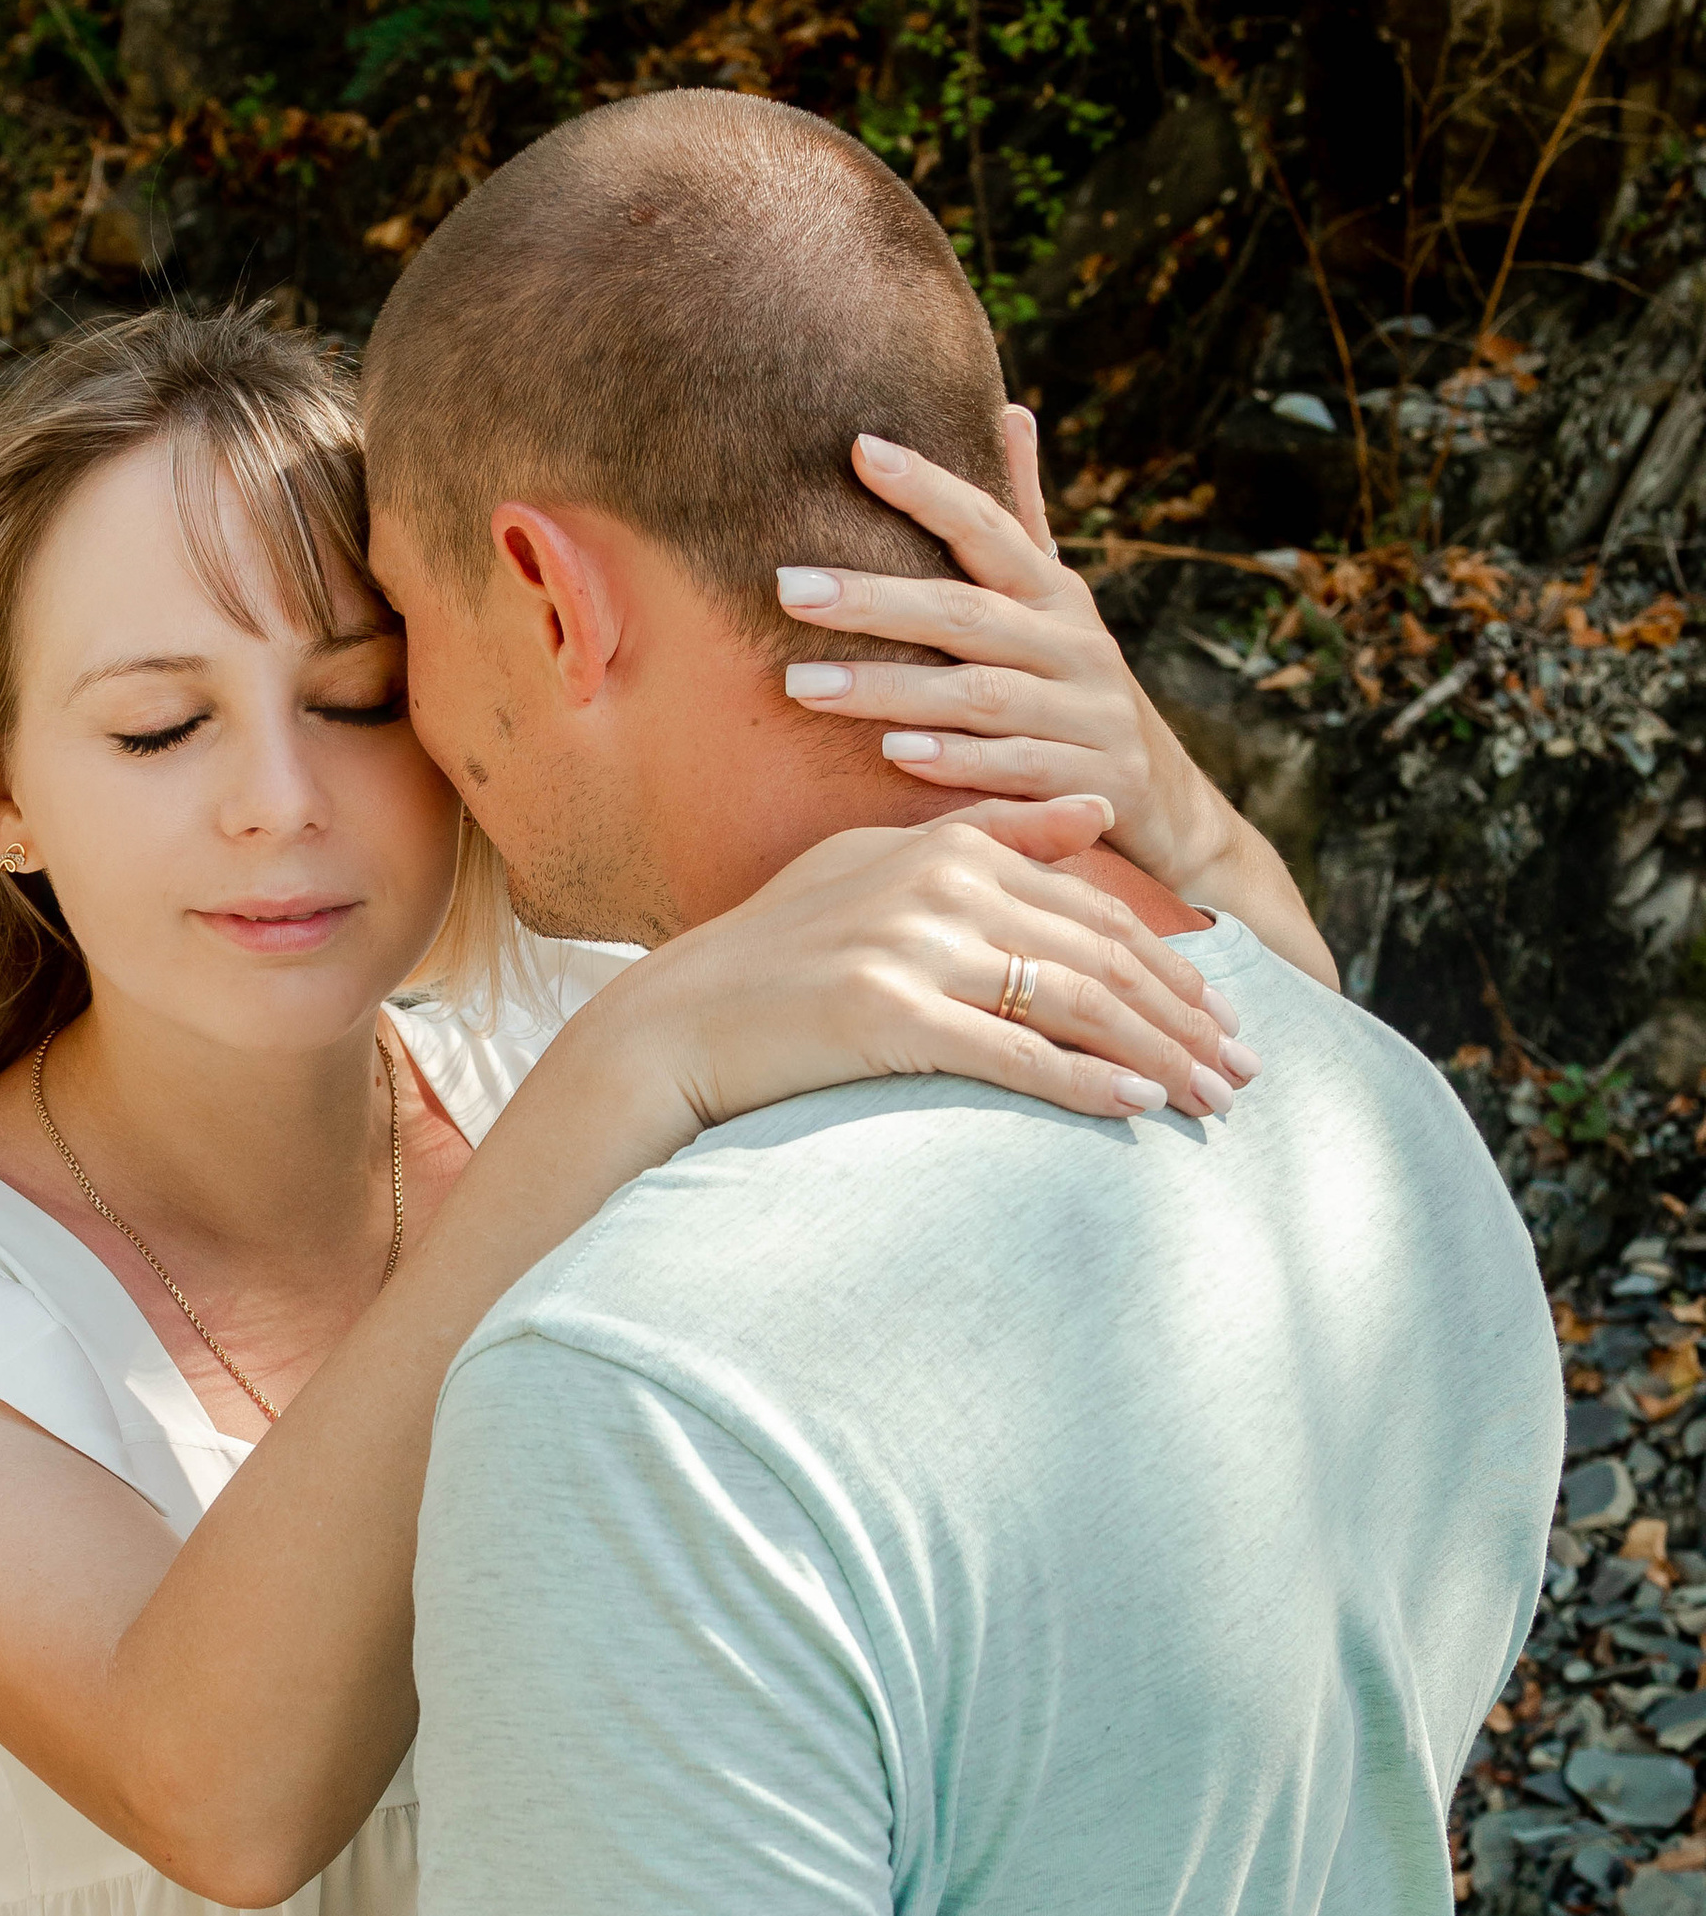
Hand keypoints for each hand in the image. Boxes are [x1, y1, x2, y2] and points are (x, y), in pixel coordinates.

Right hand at [608, 801, 1254, 1127]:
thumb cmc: (773, 956)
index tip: (1224, 1021)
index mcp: (948, 848)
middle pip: (1100, 956)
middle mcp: (938, 884)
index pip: (1094, 913)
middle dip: (1186, 1018)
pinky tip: (1136, 1105)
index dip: (1173, 970)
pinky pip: (1012, 1051)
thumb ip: (990, 837)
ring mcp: (911, 946)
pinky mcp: (885, 1011)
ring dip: (1156, 1055)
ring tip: (1209, 1101)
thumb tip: (1094, 810)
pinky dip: (1084, 1081)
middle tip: (1244, 1072)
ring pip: (1073, 1001)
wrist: (672, 1024)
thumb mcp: (877, 868)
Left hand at [776, 419, 1240, 895]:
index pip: (988, 528)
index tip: (858, 450)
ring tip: (804, 684)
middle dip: (875, 599)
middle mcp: (1074, 646)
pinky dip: (958, 763)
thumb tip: (1009, 409)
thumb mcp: (1056, 603)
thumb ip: (1023, 518)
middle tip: (786, 588)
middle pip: (968, 614)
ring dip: (892, 690)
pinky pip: (1017, 771)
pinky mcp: (1092, 787)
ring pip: (982, 696)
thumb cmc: (1074, 686)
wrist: (1162, 804)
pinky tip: (894, 753)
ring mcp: (1088, 717)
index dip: (930, 488)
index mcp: (1054, 595)